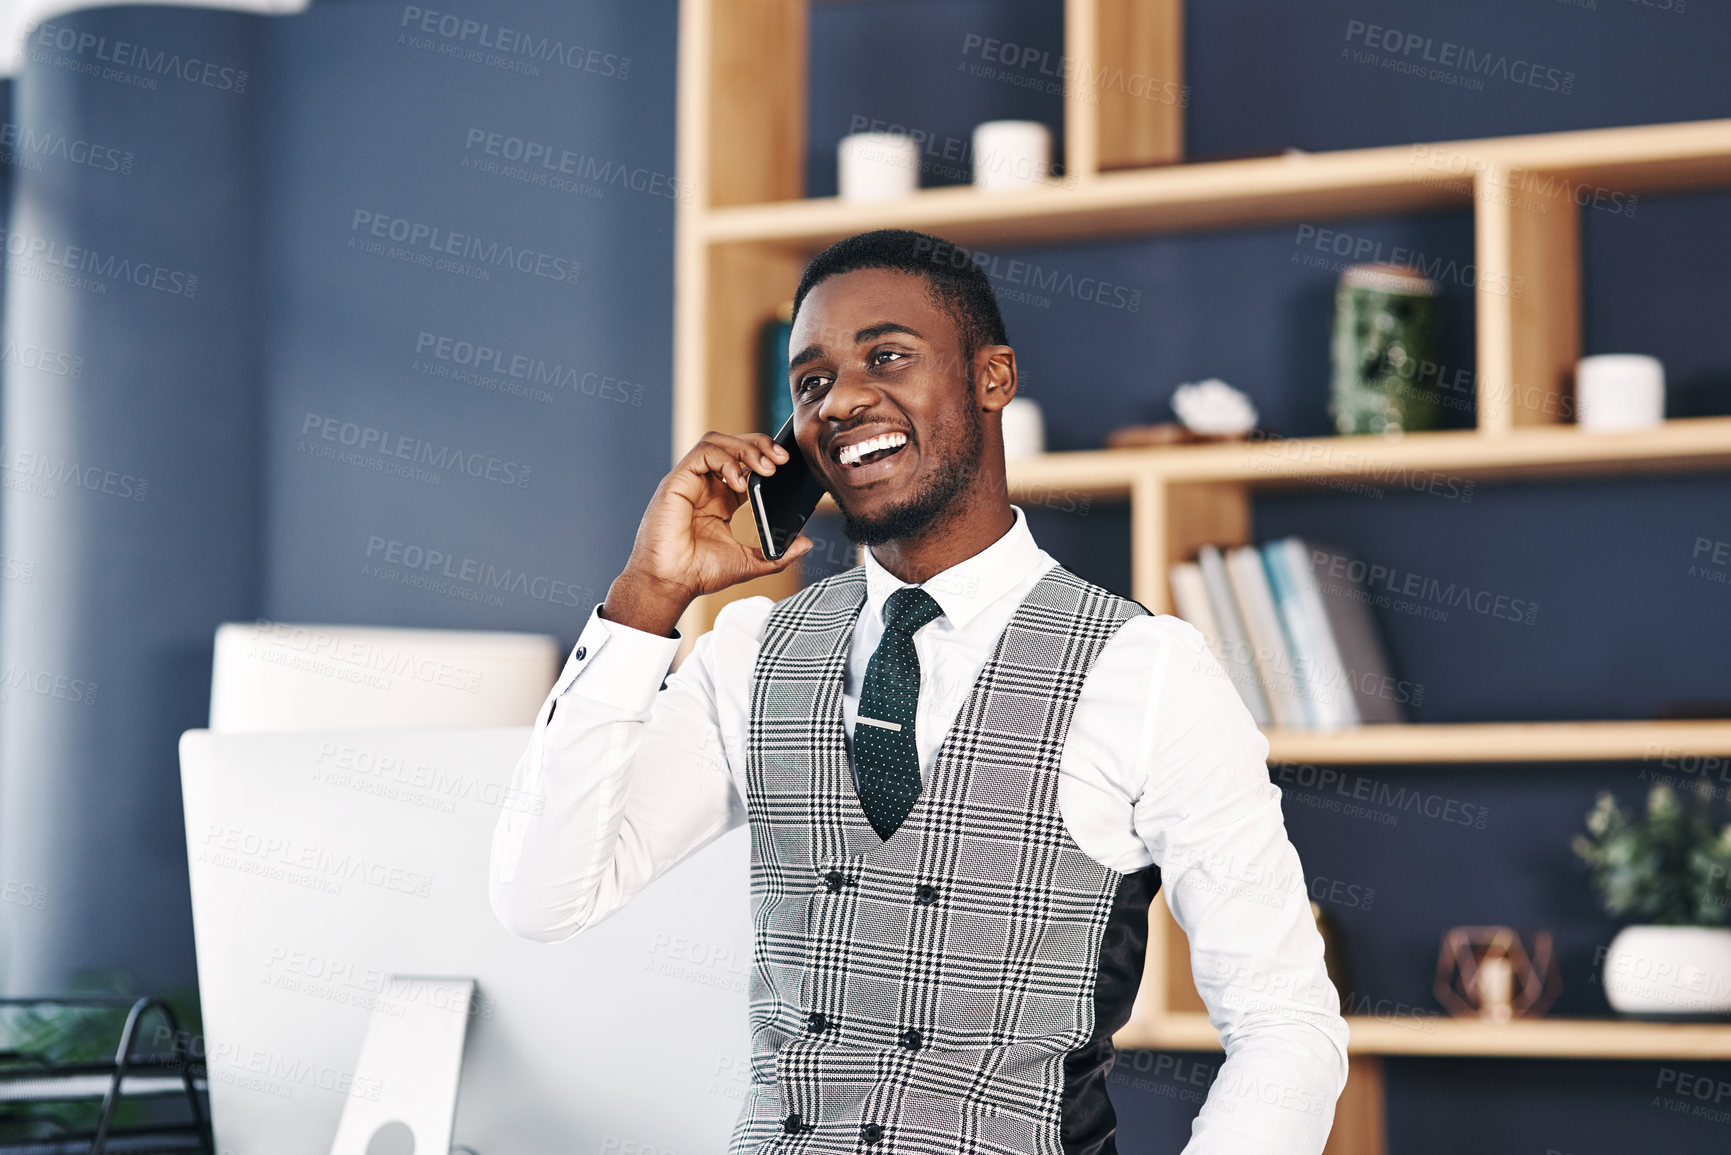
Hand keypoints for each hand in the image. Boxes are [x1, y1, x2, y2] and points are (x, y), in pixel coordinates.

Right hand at [603, 431, 813, 635]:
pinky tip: (739, 483)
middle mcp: (705, 485)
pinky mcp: (677, 481)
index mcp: (720, 499)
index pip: (744, 463)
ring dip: (746, 448)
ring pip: (717, 441)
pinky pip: (702, 453)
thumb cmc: (699, 574)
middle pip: (732, 445)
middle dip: (760, 444)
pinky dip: (725, 460)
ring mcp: (690, 481)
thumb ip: (778, 554)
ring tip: (765, 467)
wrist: (671, 584)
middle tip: (782, 459)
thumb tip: (806, 544)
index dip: (765, 457)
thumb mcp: (749, 562)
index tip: (787, 464)